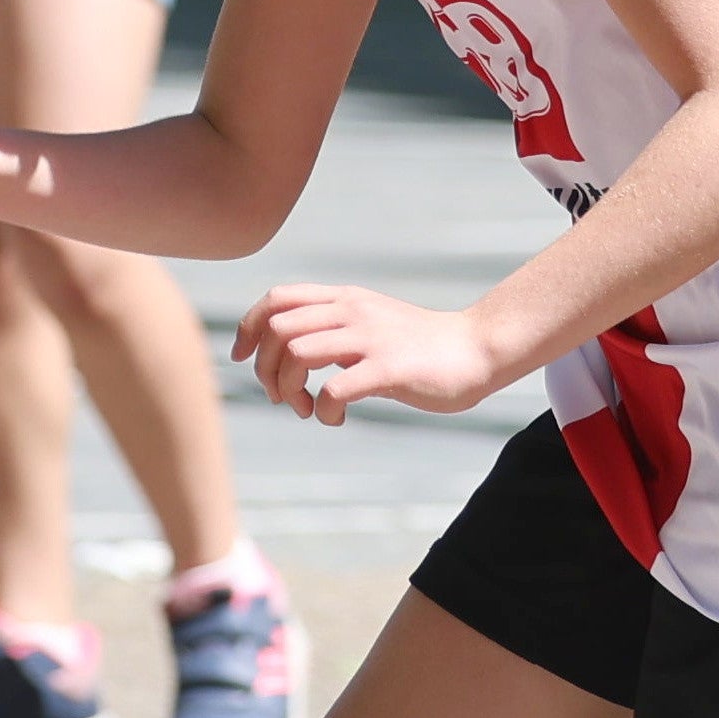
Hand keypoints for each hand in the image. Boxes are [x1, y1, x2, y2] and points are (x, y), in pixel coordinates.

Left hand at [232, 283, 511, 422]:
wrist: (476, 349)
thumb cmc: (420, 347)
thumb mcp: (369, 324)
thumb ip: (332, 329)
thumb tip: (285, 353)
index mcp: (344, 299)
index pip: (276, 299)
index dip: (248, 327)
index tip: (242, 359)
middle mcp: (352, 311)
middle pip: (277, 328)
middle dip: (264, 369)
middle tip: (282, 397)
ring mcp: (370, 338)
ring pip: (296, 353)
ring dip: (288, 389)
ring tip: (307, 409)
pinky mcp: (389, 368)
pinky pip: (332, 389)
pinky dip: (321, 410)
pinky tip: (336, 418)